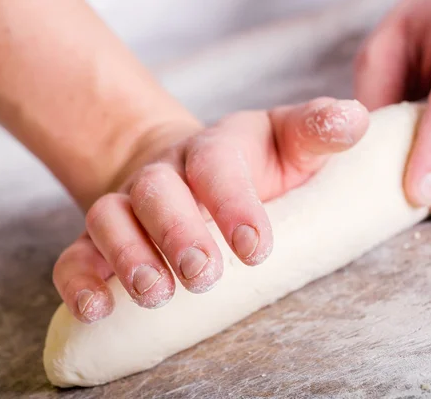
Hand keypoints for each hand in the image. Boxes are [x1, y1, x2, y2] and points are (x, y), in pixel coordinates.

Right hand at [53, 98, 368, 322]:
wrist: (184, 169)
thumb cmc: (249, 163)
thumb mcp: (287, 141)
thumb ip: (317, 131)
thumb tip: (355, 120)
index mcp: (212, 151)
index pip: (216, 167)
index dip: (233, 204)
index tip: (257, 248)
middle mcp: (164, 175)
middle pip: (156, 193)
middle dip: (177, 234)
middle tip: (203, 275)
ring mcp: (127, 206)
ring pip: (109, 220)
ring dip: (128, 257)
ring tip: (156, 294)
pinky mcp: (100, 240)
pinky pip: (75, 256)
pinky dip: (80, 282)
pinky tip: (98, 310)